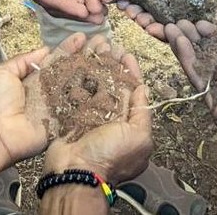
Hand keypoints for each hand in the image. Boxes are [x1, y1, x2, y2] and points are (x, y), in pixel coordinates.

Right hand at [41, 34, 152, 184]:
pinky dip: (80, 76)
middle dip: (113, 65)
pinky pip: (78, 90)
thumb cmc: (110, 154)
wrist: (74, 172)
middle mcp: (111, 117)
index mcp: (129, 122)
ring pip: (96, 84)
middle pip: (114, 84)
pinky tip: (80, 60)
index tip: (127, 54)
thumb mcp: (138, 138)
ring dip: (97, 66)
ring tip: (95, 47)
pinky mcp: (72, 113)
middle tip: (110, 45)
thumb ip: (142, 112)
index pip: (133, 90)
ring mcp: (90, 114)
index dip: (131, 71)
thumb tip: (144, 88)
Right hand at [121, 0, 216, 39]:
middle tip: (130, 13)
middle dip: (138, 16)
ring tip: (143, 23)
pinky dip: (177, 34)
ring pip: (168, 29)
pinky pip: (190, 35)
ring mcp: (192, 17)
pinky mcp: (208, 26)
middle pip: (153, 16)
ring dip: (152, 28)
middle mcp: (178, 5)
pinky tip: (165, 29)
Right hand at [165, 23, 216, 151]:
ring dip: (182, 42)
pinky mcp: (207, 93)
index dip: (207, 31)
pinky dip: (185, 57)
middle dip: (190, 34)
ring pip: (194, 58)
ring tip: (170, 28)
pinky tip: (178, 42)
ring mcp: (214, 81)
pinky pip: (194, 73)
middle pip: (202, 48)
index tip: (197, 21)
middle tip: (177, 21)